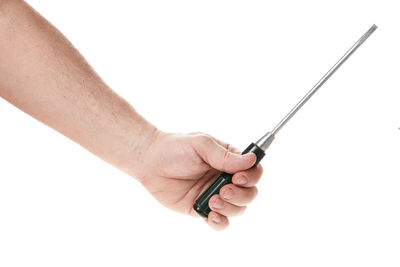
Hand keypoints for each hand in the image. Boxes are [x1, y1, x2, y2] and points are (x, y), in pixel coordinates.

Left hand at [138, 132, 262, 229]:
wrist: (149, 162)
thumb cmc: (175, 148)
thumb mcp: (201, 145)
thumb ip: (225, 155)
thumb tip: (251, 160)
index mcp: (229, 160)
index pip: (253, 170)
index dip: (251, 176)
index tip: (238, 177)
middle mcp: (225, 178)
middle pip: (250, 193)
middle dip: (241, 195)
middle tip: (223, 189)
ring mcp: (215, 194)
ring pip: (238, 209)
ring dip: (231, 208)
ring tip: (213, 200)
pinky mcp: (201, 208)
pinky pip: (219, 222)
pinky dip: (220, 222)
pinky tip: (211, 216)